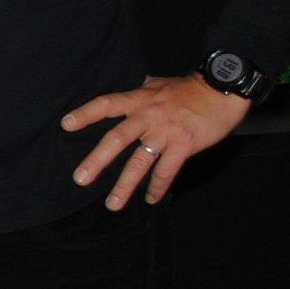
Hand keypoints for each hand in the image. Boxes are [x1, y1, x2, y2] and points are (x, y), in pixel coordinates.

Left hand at [64, 74, 249, 209]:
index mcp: (139, 100)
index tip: (66, 125)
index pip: (106, 104)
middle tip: (80, 179)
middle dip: (97, 161)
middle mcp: (148, 116)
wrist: (223, 89)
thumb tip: (134, 87)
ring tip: (112, 204)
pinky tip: (150, 198)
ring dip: (125, 185)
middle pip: (117, 139)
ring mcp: (166, 132)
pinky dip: (158, 186)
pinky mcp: (184, 144)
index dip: (86, 114)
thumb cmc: (189, 88)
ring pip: (140, 161)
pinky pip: (167, 170)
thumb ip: (142, 90)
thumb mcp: (159, 84)